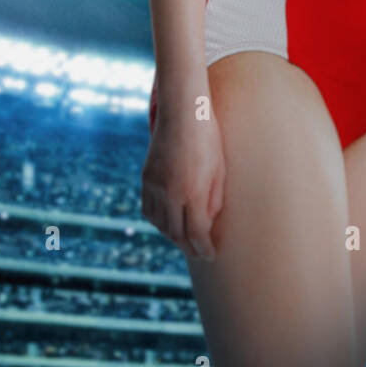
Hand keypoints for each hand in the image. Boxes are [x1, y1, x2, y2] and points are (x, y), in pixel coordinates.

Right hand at [141, 110, 224, 260]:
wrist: (182, 111)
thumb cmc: (208, 138)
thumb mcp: (219, 170)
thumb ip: (214, 200)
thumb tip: (207, 224)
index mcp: (193, 192)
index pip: (197, 232)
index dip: (204, 247)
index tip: (210, 255)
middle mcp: (170, 193)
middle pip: (177, 233)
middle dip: (189, 247)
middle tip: (199, 253)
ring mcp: (155, 186)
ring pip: (161, 224)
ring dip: (173, 236)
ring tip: (185, 240)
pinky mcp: (146, 178)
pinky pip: (148, 209)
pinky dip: (158, 221)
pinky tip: (167, 222)